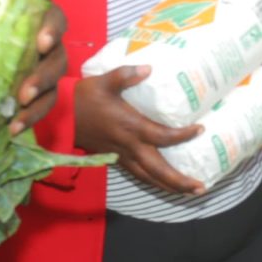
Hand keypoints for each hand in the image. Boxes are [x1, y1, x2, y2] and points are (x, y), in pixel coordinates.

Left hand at [8, 4, 69, 136]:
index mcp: (40, 16)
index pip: (55, 19)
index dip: (52, 30)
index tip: (41, 43)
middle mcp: (48, 43)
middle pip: (57, 59)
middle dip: (43, 77)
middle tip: (24, 92)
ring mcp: (45, 67)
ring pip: (53, 86)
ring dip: (37, 104)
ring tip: (17, 119)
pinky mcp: (37, 89)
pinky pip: (40, 104)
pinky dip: (29, 118)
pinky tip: (12, 130)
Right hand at [64, 66, 206, 195]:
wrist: (60, 116)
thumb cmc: (84, 97)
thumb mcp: (104, 81)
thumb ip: (126, 75)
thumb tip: (148, 68)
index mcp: (131, 127)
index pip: (163, 137)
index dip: (183, 135)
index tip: (200, 129)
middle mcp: (129, 145)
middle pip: (159, 170)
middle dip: (180, 181)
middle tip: (201, 188)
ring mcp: (121, 155)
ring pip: (148, 177)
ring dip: (169, 186)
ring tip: (188, 192)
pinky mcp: (114, 158)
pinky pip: (137, 174)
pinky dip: (152, 181)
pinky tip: (163, 183)